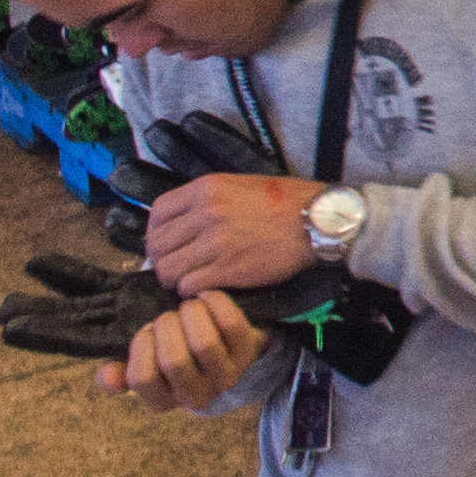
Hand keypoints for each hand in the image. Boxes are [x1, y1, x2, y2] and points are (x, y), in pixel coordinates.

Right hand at [102, 288, 265, 412]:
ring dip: (190, 314)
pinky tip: (206, 296)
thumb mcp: (147, 365)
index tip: (146, 332)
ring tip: (188, 307)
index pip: (142, 377)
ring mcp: (226, 376)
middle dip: (165, 326)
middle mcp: (197, 396)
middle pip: (174, 360)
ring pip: (204, 343)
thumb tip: (108, 376)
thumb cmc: (177, 351)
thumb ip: (121, 373)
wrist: (227, 344)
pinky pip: (230, 323)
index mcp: (164, 400)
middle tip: (168, 316)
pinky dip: (215, 302)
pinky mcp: (249, 351)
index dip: (140, 346)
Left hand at [143, 173, 327, 293]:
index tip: (167, 242)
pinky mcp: (227, 269)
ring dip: (175, 278)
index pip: (158, 212)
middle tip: (176, 266)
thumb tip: (185, 222)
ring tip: (189, 280)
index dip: (156, 232)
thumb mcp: (243, 185)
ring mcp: (214, 243)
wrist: (319, 222)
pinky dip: (191, 291)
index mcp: (207, 188)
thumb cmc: (288, 201)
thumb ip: (210, 200)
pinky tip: (205, 287)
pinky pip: (188, 286)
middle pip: (158, 244)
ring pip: (168, 269)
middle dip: (162, 258)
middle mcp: (205, 213)